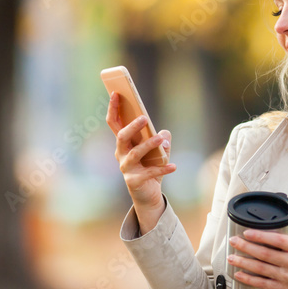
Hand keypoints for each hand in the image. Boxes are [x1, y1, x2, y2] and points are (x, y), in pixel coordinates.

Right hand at [106, 91, 175, 211]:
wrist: (148, 195)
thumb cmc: (150, 167)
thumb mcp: (157, 151)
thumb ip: (161, 139)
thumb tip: (164, 133)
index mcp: (123, 144)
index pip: (114, 123)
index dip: (113, 108)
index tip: (117, 93)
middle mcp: (120, 154)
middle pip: (122, 137)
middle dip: (132, 127)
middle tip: (144, 118)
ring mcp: (126, 168)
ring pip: (134, 153)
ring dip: (148, 144)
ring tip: (160, 139)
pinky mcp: (134, 181)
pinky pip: (149, 172)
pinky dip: (162, 168)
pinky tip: (173, 166)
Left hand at [227, 224, 287, 288]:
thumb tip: (283, 218)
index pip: (278, 240)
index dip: (261, 236)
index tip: (247, 232)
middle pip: (265, 253)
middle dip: (246, 247)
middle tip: (233, 241)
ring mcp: (287, 277)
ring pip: (261, 268)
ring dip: (243, 262)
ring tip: (231, 257)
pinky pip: (262, 283)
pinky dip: (249, 279)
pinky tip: (238, 274)